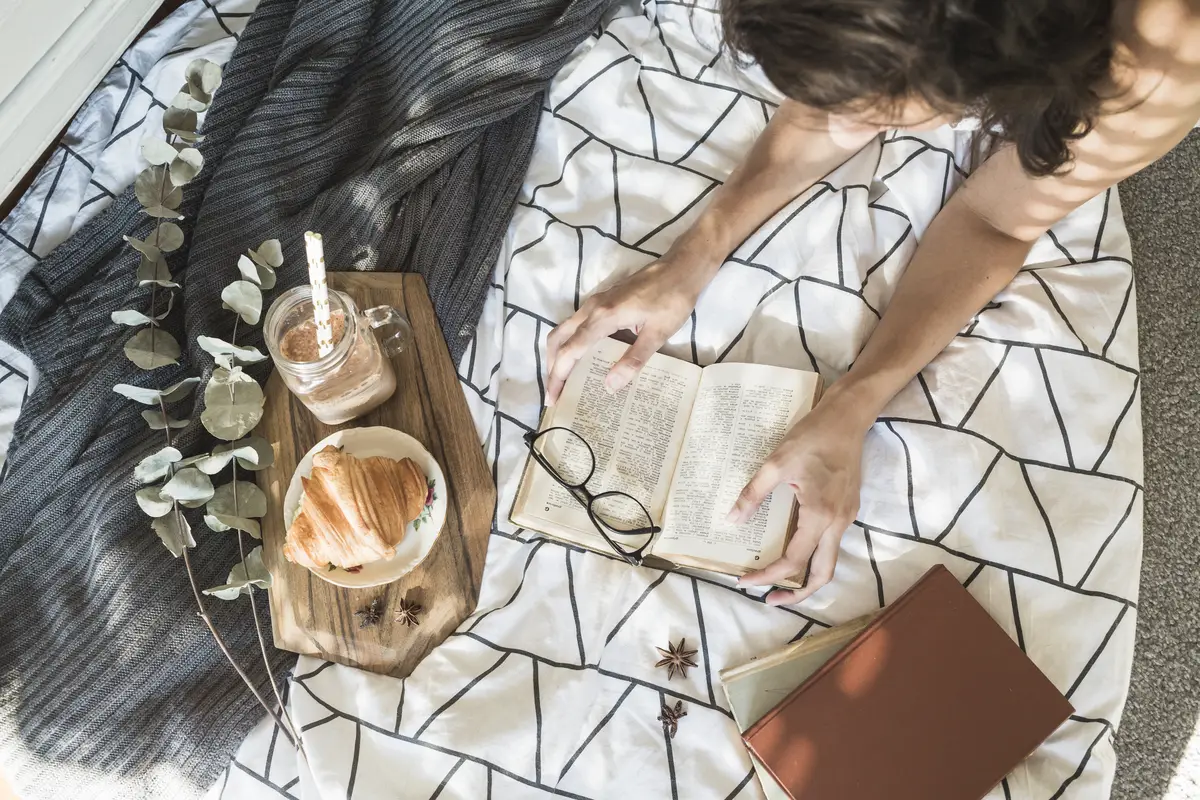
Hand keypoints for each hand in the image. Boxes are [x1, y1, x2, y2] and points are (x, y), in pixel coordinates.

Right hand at [545, 256, 710, 404]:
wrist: (681, 268)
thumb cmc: (672, 300)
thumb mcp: (657, 334)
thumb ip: (633, 360)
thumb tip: (609, 386)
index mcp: (603, 317)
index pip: (570, 350)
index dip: (559, 376)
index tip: (553, 399)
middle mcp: (592, 308)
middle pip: (558, 339)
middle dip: (552, 367)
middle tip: (555, 394)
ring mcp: (595, 303)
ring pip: (564, 331)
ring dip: (559, 355)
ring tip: (564, 381)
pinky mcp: (602, 302)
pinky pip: (576, 325)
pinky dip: (570, 344)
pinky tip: (583, 360)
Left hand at [731, 387, 872, 604]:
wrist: (847, 418)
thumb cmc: (812, 437)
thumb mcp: (775, 463)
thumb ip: (753, 494)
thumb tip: (732, 520)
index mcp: (819, 515)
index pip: (793, 561)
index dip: (767, 576)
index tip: (745, 581)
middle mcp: (837, 523)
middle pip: (823, 575)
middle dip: (798, 594)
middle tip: (769, 599)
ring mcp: (847, 517)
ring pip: (830, 561)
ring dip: (807, 577)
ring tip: (780, 580)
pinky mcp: (849, 509)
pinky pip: (832, 543)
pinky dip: (813, 556)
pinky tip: (794, 548)